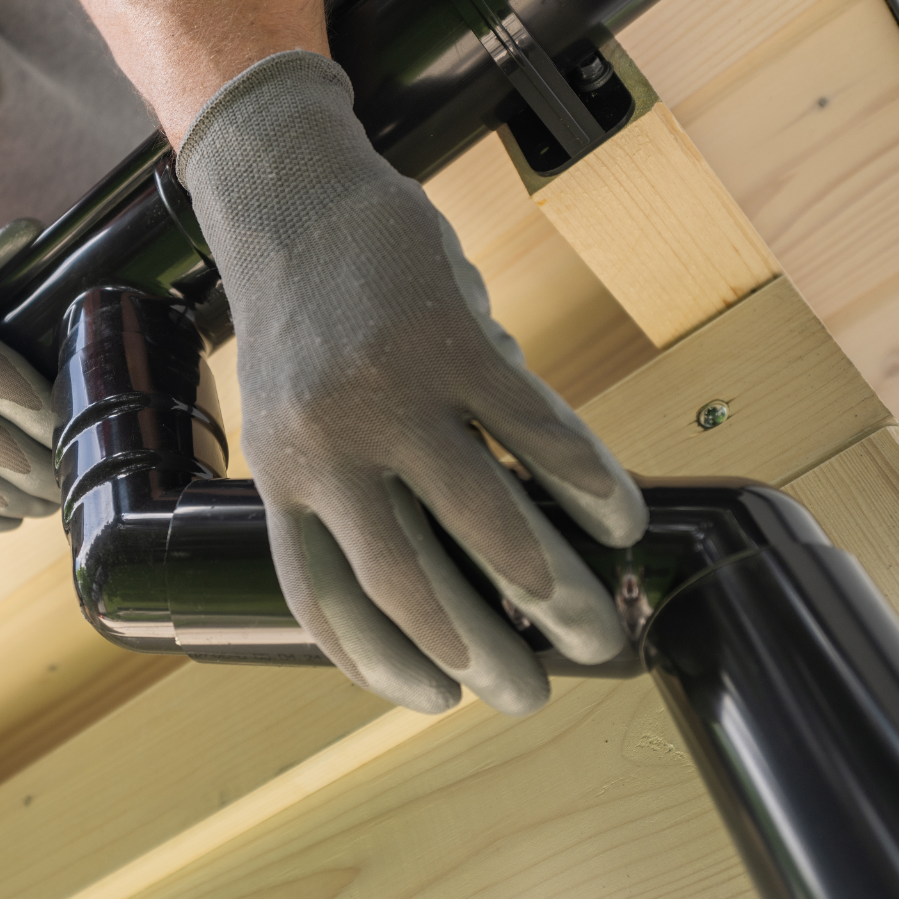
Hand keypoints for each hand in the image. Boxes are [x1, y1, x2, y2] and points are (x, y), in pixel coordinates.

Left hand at [176, 51, 648, 714]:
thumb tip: (454, 560)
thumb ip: (359, 486)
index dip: (378, 663)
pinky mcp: (450, 340)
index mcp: (279, 478)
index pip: (324, 600)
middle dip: (480, 656)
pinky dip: (588, 483)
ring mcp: (388, 395)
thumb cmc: (302, 320)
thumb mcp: (295, 416)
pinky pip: (536, 433)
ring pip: (487, 521)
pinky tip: (619, 517)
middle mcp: (326, 449)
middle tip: (531, 698)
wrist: (292, 197)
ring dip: (552, 589)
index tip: (433, 701)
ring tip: (595, 629)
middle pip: (410, 584)